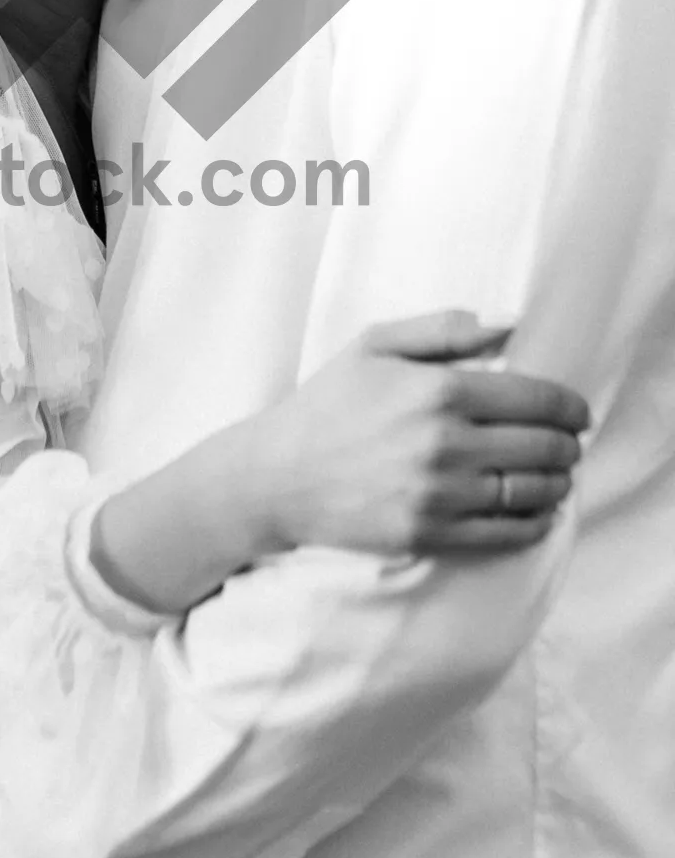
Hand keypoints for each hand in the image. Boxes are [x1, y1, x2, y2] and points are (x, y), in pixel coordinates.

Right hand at [252, 310, 589, 554]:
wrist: (280, 475)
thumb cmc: (328, 404)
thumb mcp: (375, 345)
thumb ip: (443, 330)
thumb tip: (508, 324)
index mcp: (437, 389)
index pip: (534, 398)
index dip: (569, 406)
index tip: (577, 412)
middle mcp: (445, 443)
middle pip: (542, 447)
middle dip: (568, 445)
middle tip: (569, 443)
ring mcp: (439, 494)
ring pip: (531, 492)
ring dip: (558, 483)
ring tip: (557, 476)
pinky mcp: (431, 534)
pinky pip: (506, 533)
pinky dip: (535, 522)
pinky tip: (537, 510)